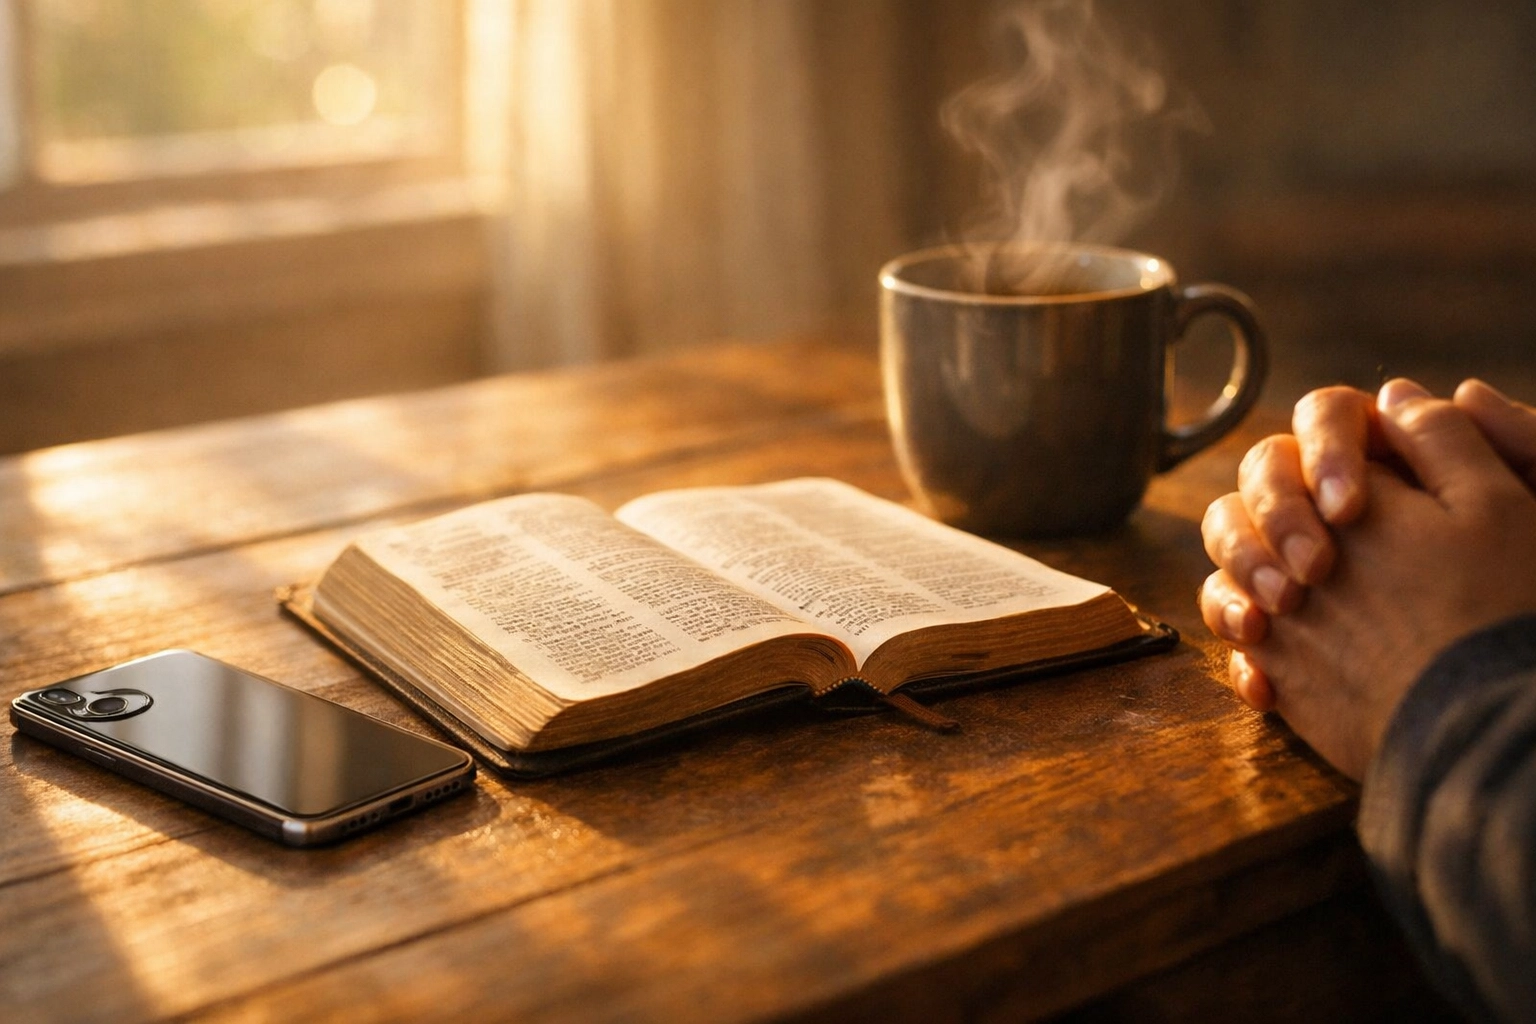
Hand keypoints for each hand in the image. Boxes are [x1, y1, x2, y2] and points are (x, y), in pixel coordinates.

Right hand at [1204, 391, 1535, 778]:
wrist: (1492, 716)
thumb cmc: (1518, 609)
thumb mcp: (1513, 513)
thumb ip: (1465, 443)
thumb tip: (1399, 392)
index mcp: (1386, 465)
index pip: (1327, 417)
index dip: (1325, 450)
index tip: (1349, 507)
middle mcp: (1332, 509)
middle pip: (1263, 474)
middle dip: (1274, 517)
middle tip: (1311, 572)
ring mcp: (1298, 568)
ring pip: (1231, 540)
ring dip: (1238, 570)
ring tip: (1269, 620)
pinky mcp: (1281, 630)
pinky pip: (1232, 619)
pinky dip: (1239, 648)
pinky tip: (1267, 680)